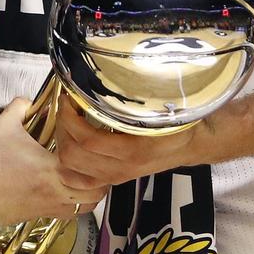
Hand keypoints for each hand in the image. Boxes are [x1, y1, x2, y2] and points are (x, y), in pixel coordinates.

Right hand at [0, 98, 105, 226]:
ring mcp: (50, 206)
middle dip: (102, 179)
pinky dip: (77, 205)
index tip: (96, 145)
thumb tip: (30, 100)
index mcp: (52, 168)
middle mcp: (57, 190)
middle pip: (95, 192)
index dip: (98, 158)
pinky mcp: (41, 215)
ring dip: (92, 194)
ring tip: (88, 178)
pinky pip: (70, 215)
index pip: (90, 168)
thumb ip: (20, 107)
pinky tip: (70, 191)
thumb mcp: (2, 126)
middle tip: (98, 162)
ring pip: (86, 207)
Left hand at [54, 101, 199, 190]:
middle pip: (72, 155)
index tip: (68, 97)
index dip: (70, 118)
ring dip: (62, 143)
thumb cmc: (176, 122)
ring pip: (70, 169)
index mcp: (133, 150)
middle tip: (65, 107)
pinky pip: (79, 181)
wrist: (192, 145)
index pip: (87, 140)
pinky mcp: (112, 180)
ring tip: (68, 122)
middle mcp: (121, 168)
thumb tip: (110, 72)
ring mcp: (115, 177)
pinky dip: (67, 165)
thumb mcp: (160, 106)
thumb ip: (136, 97)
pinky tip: (71, 144)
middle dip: (62, 128)